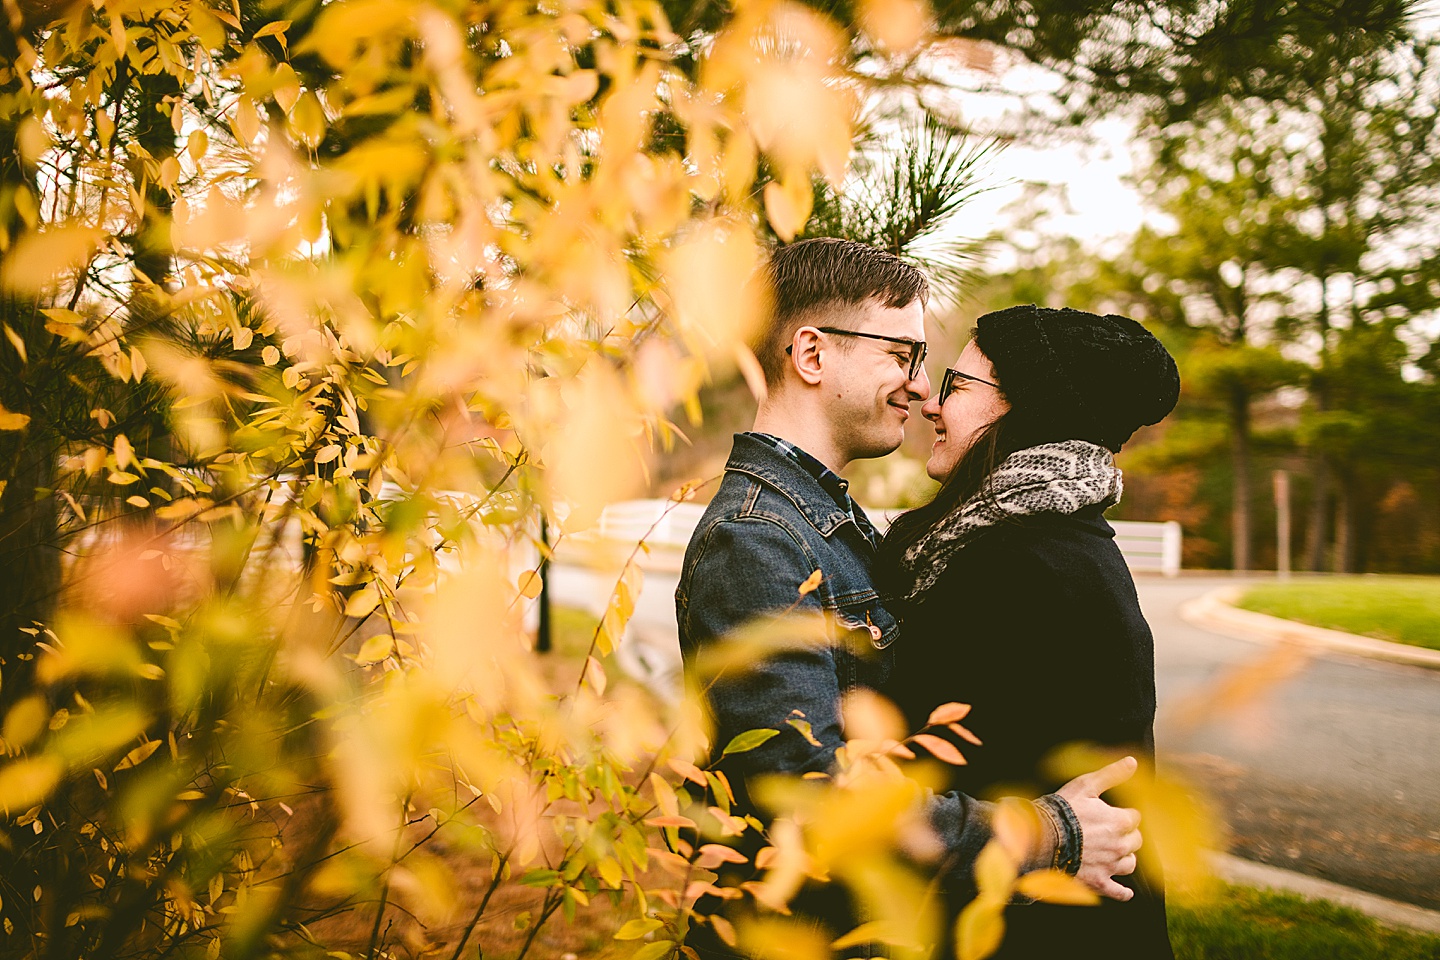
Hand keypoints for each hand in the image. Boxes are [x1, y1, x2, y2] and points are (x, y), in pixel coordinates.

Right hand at [1055, 755, 1142, 901]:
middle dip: (1125, 835)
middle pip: (1135, 840)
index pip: (1135, 817)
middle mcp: (1120, 845)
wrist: (1040, 839)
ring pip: (1129, 863)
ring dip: (1123, 857)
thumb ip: (1111, 774)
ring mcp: (1110, 866)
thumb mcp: (1086, 785)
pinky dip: (1123, 892)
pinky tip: (1125, 892)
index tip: (1112, 813)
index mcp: (1120, 821)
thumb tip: (1132, 762)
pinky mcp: (1099, 882)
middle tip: (1110, 831)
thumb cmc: (1062, 810)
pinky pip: (1118, 892)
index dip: (1123, 814)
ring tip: (1112, 853)